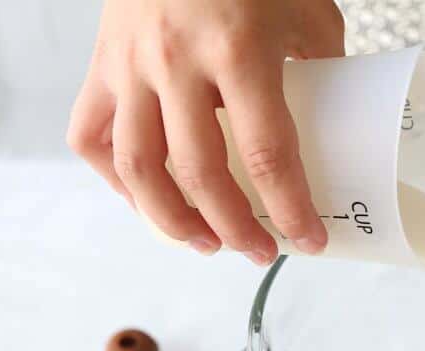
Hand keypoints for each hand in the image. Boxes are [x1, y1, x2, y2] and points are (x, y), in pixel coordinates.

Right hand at [68, 0, 343, 264]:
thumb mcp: (309, 11)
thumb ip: (322, 69)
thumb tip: (332, 124)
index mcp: (238, 50)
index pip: (268, 154)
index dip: (290, 209)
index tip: (309, 241)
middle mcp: (176, 62)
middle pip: (200, 173)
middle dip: (234, 227)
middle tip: (259, 251)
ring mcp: (130, 64)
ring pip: (137, 167)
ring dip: (171, 219)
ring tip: (203, 243)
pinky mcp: (101, 63)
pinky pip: (92, 135)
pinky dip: (115, 179)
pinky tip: (147, 199)